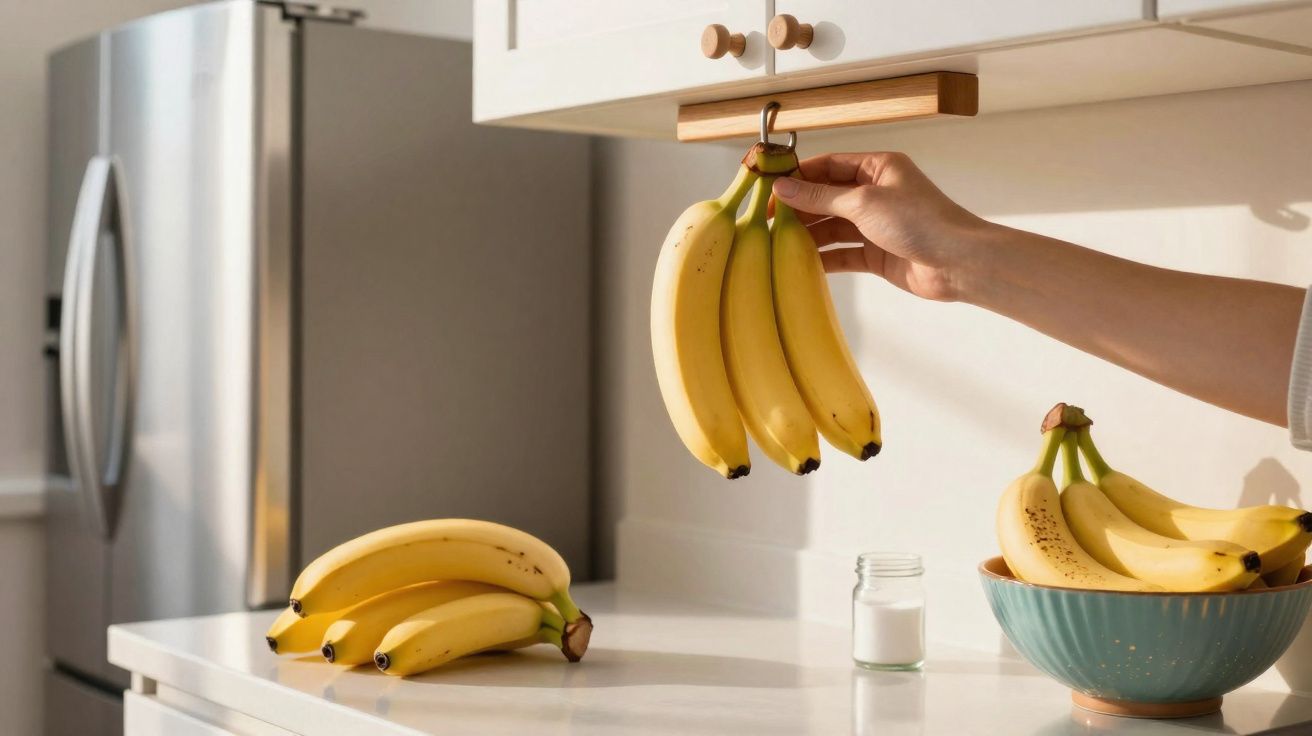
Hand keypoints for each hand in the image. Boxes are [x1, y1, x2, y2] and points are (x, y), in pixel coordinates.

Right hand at [770, 152, 990, 301]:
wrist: (957, 262)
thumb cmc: (918, 221)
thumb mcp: (863, 202)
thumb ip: (820, 197)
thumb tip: (782, 188)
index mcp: (878, 168)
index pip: (829, 166)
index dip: (798, 176)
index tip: (768, 188)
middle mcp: (876, 193)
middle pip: (828, 197)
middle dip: (799, 208)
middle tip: (766, 220)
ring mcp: (876, 225)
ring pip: (833, 226)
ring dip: (808, 234)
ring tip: (777, 242)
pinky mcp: (877, 254)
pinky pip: (843, 253)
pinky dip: (824, 258)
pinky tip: (800, 264)